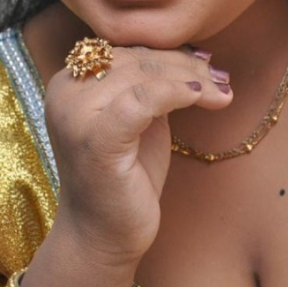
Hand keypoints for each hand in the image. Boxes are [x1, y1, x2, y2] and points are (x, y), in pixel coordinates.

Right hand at [44, 46, 232, 270]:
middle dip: (186, 66)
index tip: (207, 62)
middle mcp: (65, 91)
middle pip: (137, 59)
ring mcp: (76, 115)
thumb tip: (196, 54)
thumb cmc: (123, 176)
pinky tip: (201, 99)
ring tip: (222, 92)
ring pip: (144, 75)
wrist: (102, 236)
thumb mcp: (135, 118)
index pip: (127, 49)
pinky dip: (176, 93)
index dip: (170, 52)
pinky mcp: (96, 140)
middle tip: (222, 78)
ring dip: (191, 79)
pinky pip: (142, 100)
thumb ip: (149, 83)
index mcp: (68, 81)